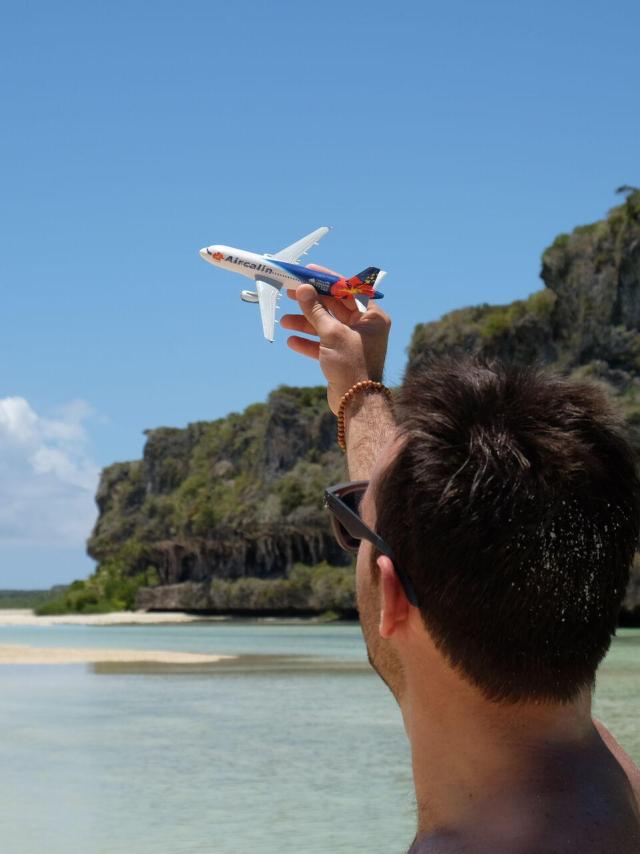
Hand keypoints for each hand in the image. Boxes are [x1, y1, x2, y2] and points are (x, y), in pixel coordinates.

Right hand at [281, 270, 390, 413]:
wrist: (357, 403)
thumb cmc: (352, 365)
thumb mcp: (331, 333)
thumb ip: (316, 310)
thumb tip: (303, 289)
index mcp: (372, 317)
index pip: (348, 290)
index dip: (327, 280)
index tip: (308, 272)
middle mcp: (365, 328)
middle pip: (334, 308)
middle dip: (311, 303)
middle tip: (289, 293)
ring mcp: (353, 343)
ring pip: (325, 326)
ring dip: (305, 323)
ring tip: (285, 321)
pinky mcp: (342, 358)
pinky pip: (323, 345)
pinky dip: (308, 343)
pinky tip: (292, 342)